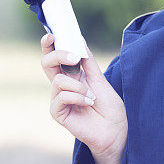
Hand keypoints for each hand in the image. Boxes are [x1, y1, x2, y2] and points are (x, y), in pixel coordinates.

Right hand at [41, 34, 127, 159]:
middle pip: (47, 63)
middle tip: (76, 58)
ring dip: (78, 85)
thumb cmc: (109, 105)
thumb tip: (79, 40)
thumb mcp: (99, 78)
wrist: (115, 129)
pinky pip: (61, 97)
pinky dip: (77, 96)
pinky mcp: (58, 113)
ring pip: (58, 81)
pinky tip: (88, 102)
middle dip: (59, 55)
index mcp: (71, 75)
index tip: (52, 35)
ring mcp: (58, 99)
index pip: (54, 57)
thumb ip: (88, 61)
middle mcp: (62, 86)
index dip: (49, 45)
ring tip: (91, 95)